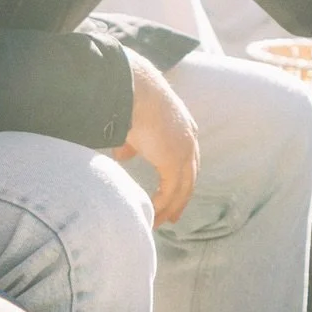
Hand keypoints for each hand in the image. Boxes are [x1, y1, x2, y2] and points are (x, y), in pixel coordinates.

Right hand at [110, 50, 198, 224]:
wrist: (134, 90)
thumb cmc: (131, 99)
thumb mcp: (134, 123)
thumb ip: (131, 142)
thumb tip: (122, 156)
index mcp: (185, 128)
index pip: (187, 159)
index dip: (180, 178)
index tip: (172, 194)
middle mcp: (190, 141)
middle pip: (189, 177)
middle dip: (180, 198)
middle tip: (171, 216)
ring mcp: (184, 152)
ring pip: (182, 189)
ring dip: (170, 207)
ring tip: (158, 222)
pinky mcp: (174, 162)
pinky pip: (170, 191)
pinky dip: (161, 205)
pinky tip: (151, 213)